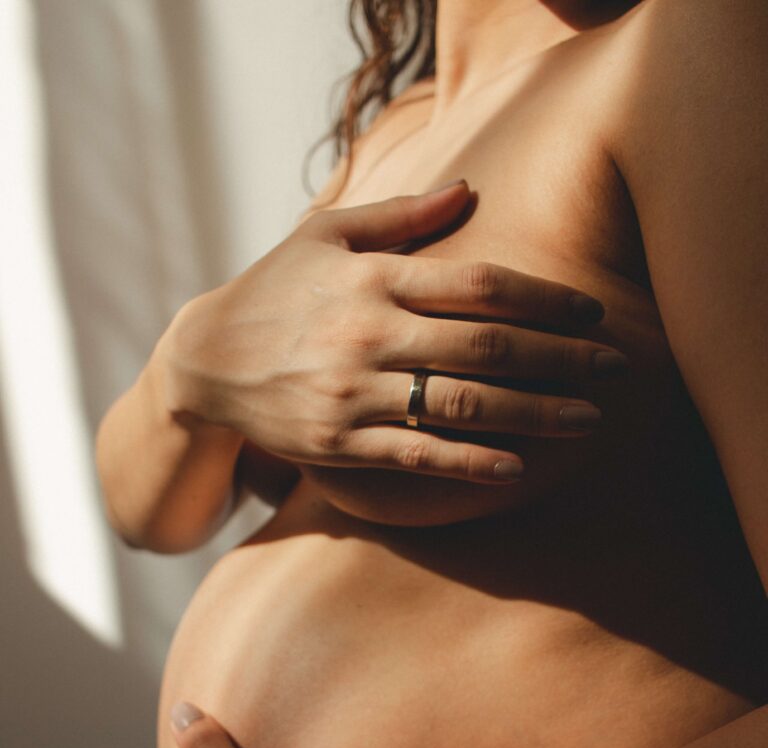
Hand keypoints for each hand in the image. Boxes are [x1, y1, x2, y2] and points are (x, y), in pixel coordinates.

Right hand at [160, 181, 626, 484]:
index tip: (590, 313)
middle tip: (615, 367)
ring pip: (461, 404)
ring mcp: (354, 393)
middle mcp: (368, 333)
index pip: (477, 284)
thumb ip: (399, 215)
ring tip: (588, 421)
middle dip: (560, 359)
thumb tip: (469, 189)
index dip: (542, 300)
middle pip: (485, 346)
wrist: (206, 364)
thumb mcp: (325, 235)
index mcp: (373, 277)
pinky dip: (469, 463)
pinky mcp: (341, 443)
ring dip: (534, 414)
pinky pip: (417, 456)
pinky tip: (517, 467)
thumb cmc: (275, 290)